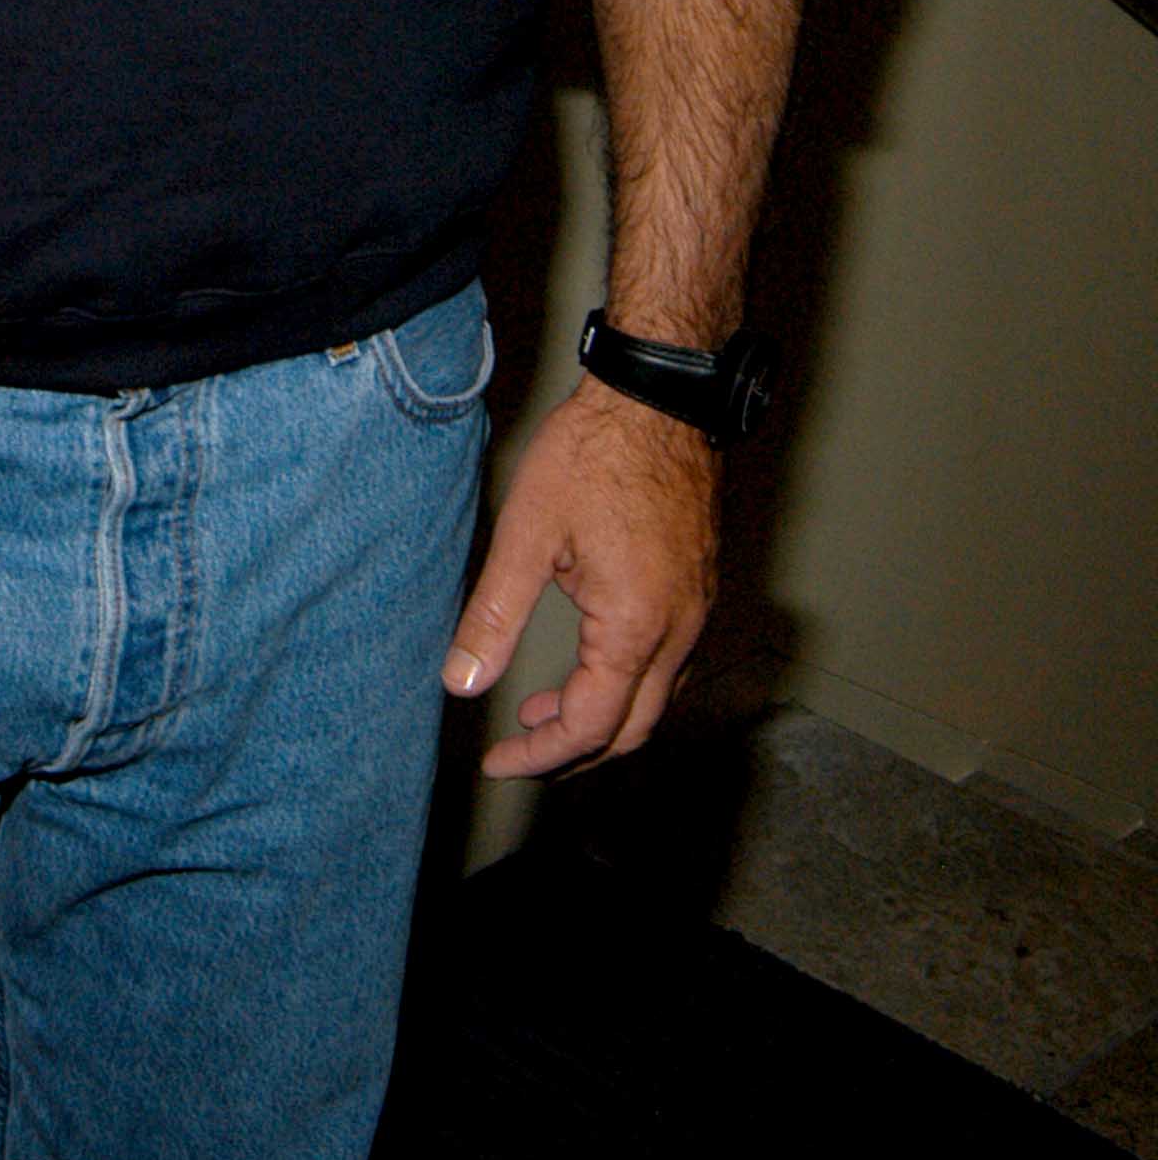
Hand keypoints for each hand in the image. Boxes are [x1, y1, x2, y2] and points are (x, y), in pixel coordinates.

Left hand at [442, 377, 718, 777]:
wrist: (660, 397)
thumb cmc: (595, 453)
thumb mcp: (528, 533)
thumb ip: (494, 614)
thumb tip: (461, 682)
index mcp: (637, 627)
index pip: (592, 727)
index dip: (542, 755)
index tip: (501, 762)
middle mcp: (680, 631)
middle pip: (633, 729)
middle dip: (574, 753)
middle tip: (520, 752)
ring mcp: (698, 611)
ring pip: (656, 699)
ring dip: (601, 717)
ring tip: (541, 707)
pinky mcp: (699, 588)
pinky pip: (669, 663)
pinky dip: (626, 682)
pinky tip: (589, 661)